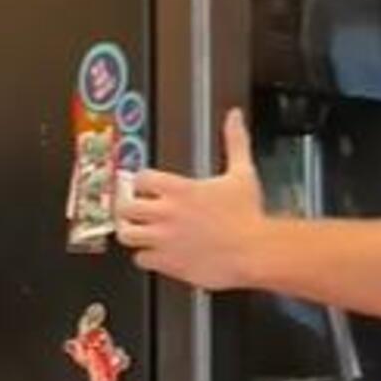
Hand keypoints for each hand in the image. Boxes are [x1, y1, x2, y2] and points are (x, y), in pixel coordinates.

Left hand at [117, 108, 265, 290]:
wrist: (254, 252)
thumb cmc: (249, 216)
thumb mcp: (242, 172)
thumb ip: (235, 141)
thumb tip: (235, 118)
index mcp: (180, 189)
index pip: (141, 178)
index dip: (141, 182)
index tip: (145, 186)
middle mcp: (166, 212)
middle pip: (125, 206)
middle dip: (128, 207)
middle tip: (133, 210)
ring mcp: (164, 239)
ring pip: (126, 234)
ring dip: (130, 232)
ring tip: (137, 231)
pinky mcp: (168, 262)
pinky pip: (140, 260)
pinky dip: (145, 257)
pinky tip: (155, 254)